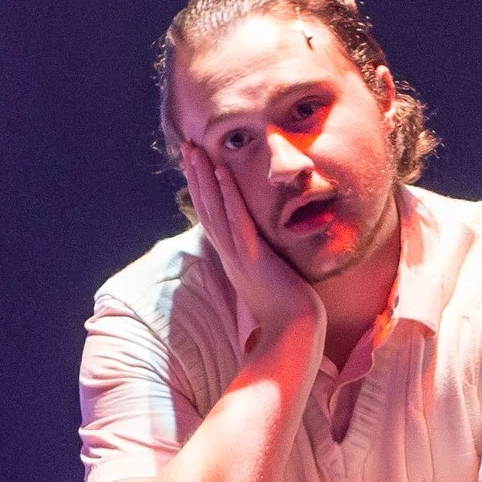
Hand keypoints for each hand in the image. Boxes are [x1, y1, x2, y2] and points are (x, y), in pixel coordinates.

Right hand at [182, 143, 323, 346]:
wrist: (294, 333)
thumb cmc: (287, 313)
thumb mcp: (269, 281)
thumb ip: (262, 266)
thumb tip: (264, 258)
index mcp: (232, 259)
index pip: (212, 218)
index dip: (201, 191)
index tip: (195, 167)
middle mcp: (229, 254)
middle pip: (206, 209)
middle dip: (196, 177)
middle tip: (186, 148)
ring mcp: (239, 255)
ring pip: (216, 210)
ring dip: (205, 179)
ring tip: (196, 152)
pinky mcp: (253, 256)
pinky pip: (238, 221)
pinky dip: (229, 196)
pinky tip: (223, 173)